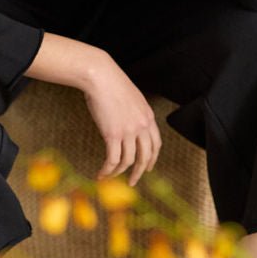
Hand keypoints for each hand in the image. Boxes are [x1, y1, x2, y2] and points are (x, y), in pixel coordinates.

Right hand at [83, 52, 160, 184]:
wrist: (101, 76)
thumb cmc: (111, 83)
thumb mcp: (131, 98)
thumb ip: (133, 113)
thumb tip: (127, 123)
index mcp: (148, 117)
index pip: (156, 144)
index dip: (152, 158)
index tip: (148, 167)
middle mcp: (142, 126)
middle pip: (145, 156)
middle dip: (139, 172)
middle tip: (132, 181)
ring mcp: (128, 131)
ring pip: (128, 161)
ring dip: (119, 172)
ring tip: (111, 177)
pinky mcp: (113, 135)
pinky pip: (113, 159)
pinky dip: (107, 170)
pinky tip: (101, 174)